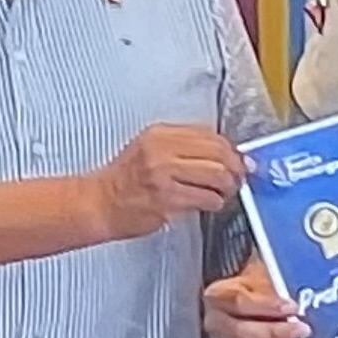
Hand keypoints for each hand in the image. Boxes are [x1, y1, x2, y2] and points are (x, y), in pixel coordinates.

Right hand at [93, 124, 243, 239]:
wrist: (99, 203)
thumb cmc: (124, 181)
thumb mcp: (149, 149)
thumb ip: (182, 147)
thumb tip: (222, 153)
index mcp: (160, 134)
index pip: (209, 135)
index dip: (230, 149)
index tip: (238, 159)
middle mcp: (162, 150)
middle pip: (218, 152)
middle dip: (235, 168)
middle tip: (237, 178)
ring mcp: (164, 174)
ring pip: (216, 175)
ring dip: (227, 187)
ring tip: (223, 193)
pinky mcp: (167, 199)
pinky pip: (206, 198)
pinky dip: (214, 203)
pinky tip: (209, 204)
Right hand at [205, 264, 307, 337]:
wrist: (252, 298)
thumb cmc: (258, 283)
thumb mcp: (265, 273)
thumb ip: (277, 282)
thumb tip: (301, 291)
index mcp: (218, 297)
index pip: (238, 302)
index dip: (268, 306)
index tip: (293, 307)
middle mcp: (217, 324)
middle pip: (243, 333)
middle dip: (276, 333)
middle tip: (302, 329)